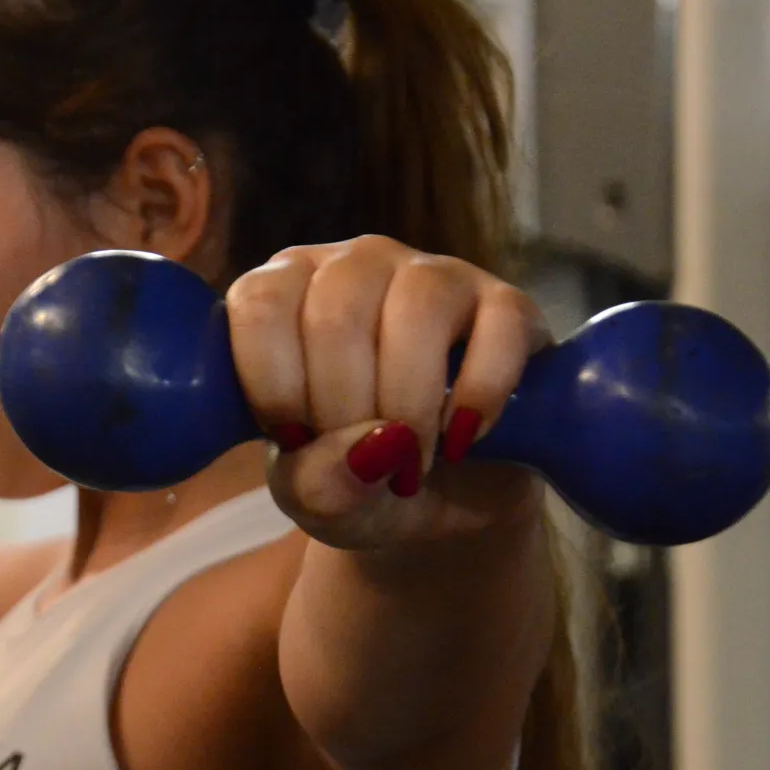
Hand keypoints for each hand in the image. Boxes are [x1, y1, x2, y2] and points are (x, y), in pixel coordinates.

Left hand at [225, 234, 550, 551]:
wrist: (445, 502)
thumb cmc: (355, 480)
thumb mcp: (314, 496)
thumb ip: (316, 482)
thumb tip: (368, 449)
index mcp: (285, 294)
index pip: (262, 303)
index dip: (275, 383)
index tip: (295, 441)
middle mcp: (354, 267)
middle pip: (337, 314)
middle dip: (345, 411)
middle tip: (362, 464)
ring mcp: (433, 276)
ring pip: (417, 307)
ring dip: (410, 402)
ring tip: (413, 462)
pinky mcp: (507, 305)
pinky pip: (498, 326)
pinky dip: (479, 395)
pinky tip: (462, 439)